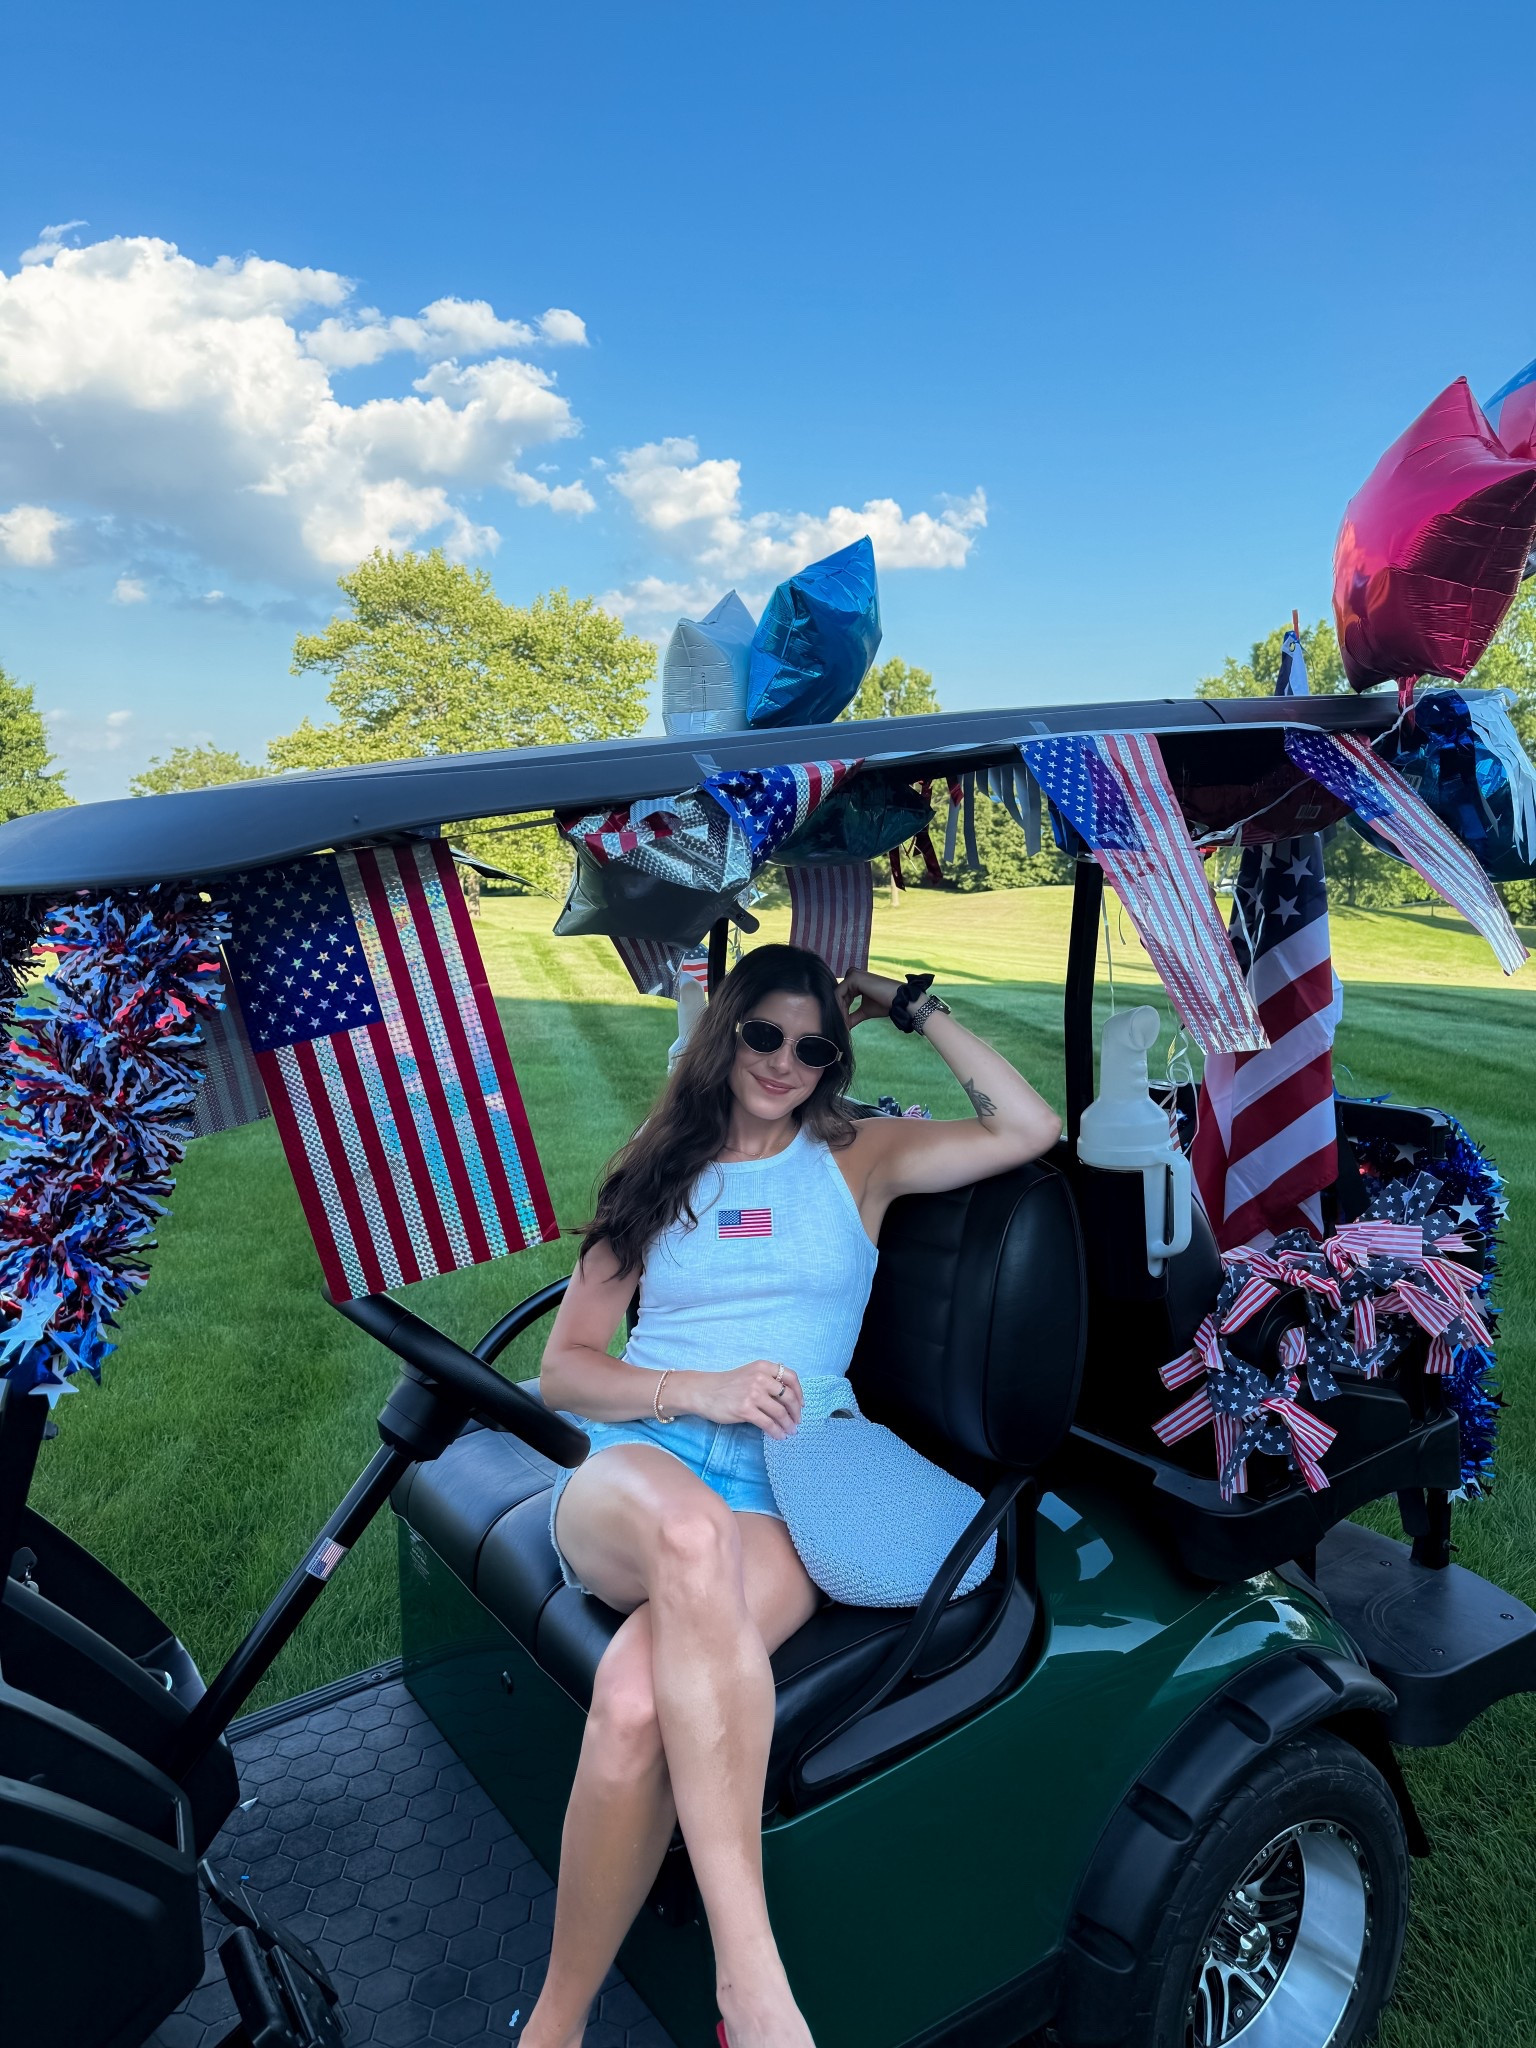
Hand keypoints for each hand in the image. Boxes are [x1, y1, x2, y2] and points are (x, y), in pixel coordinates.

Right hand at [680, 1361, 803, 1437]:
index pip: (791, 1376)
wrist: (703, 1392)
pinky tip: (779, 1436)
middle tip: (797, 1421)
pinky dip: (777, 1432)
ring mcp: (753, 1394)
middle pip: (789, 1396)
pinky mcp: (745, 1409)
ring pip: (780, 1412)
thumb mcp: (749, 1373)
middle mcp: (760, 1378)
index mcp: (763, 1367)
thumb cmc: (727, 1384)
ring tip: (790, 1431)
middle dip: (796, 1412)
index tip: (801, 1404)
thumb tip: (788, 1399)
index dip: (799, 1392)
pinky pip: (768, 1423)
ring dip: (788, 1424)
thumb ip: (767, 1380)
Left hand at [836, 967, 903, 1028]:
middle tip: (841, 1026)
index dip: (841, 1011)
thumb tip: (844, 1027)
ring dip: (838, 1011)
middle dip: (838, 1012)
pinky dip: (839, 1007)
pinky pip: (839, 993)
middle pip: (839, 996)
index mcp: (857, 982)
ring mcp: (853, 975)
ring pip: (837, 995)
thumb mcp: (865, 1011)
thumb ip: (853, 1016)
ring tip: (842, 1024)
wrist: (899, 1001)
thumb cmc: (885, 1004)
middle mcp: (854, 975)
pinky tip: (843, 1018)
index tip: (843, 1025)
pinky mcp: (854, 977)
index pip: (842, 997)